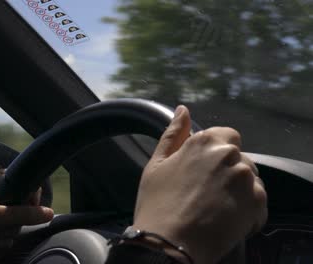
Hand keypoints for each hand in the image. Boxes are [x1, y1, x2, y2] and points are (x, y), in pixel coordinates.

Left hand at [0, 169, 53, 263]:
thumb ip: (23, 214)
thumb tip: (49, 213)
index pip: (18, 177)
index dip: (27, 192)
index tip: (30, 207)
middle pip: (17, 198)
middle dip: (18, 216)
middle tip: (12, 226)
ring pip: (12, 214)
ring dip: (11, 229)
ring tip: (2, 239)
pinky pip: (4, 225)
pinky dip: (4, 235)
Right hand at [132, 106, 266, 263]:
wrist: (168, 242)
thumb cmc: (157, 203)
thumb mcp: (157, 164)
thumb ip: (173, 134)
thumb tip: (183, 110)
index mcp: (203, 142)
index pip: (227, 136)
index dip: (217, 154)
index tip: (205, 172)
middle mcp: (228, 154)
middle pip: (240, 158)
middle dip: (228, 172)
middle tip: (207, 193)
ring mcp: (244, 178)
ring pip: (250, 179)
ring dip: (239, 190)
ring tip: (216, 208)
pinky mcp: (256, 202)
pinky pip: (259, 201)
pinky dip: (247, 210)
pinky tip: (225, 219)